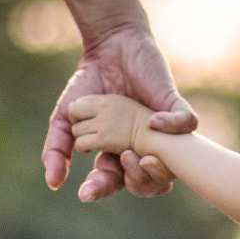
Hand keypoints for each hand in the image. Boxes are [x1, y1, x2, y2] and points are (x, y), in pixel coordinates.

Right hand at [42, 24, 194, 200]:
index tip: (85, 193)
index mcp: (118, 152)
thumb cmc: (88, 83)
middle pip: (143, 178)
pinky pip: (186, 122)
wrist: (107, 45)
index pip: (112, 179)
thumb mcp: (66, 117)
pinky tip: (152, 121)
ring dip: (152, 165)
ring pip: (172, 162)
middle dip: (127, 181)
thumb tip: (53, 183)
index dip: (100, 187)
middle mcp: (142, 147)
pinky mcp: (174, 107)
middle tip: (107, 180)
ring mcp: (161, 130)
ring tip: (130, 156)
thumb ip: (58, 148)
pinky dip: (173, 125)